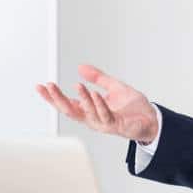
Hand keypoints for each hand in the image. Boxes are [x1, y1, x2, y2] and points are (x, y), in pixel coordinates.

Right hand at [36, 64, 158, 143]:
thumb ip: (98, 77)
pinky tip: (94, 93)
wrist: (152, 119)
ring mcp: (103, 123)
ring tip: (77, 85)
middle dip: (57, 99)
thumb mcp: (113, 87)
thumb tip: (81, 67)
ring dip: (81, 98)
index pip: (66, 103)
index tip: (40, 86)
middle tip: (48, 87)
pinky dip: (98, 104)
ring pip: (86, 113)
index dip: (52, 96)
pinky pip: (104, 115)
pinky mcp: (115, 125)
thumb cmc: (133, 108)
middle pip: (69, 111)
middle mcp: (93, 118)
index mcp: (90, 109)